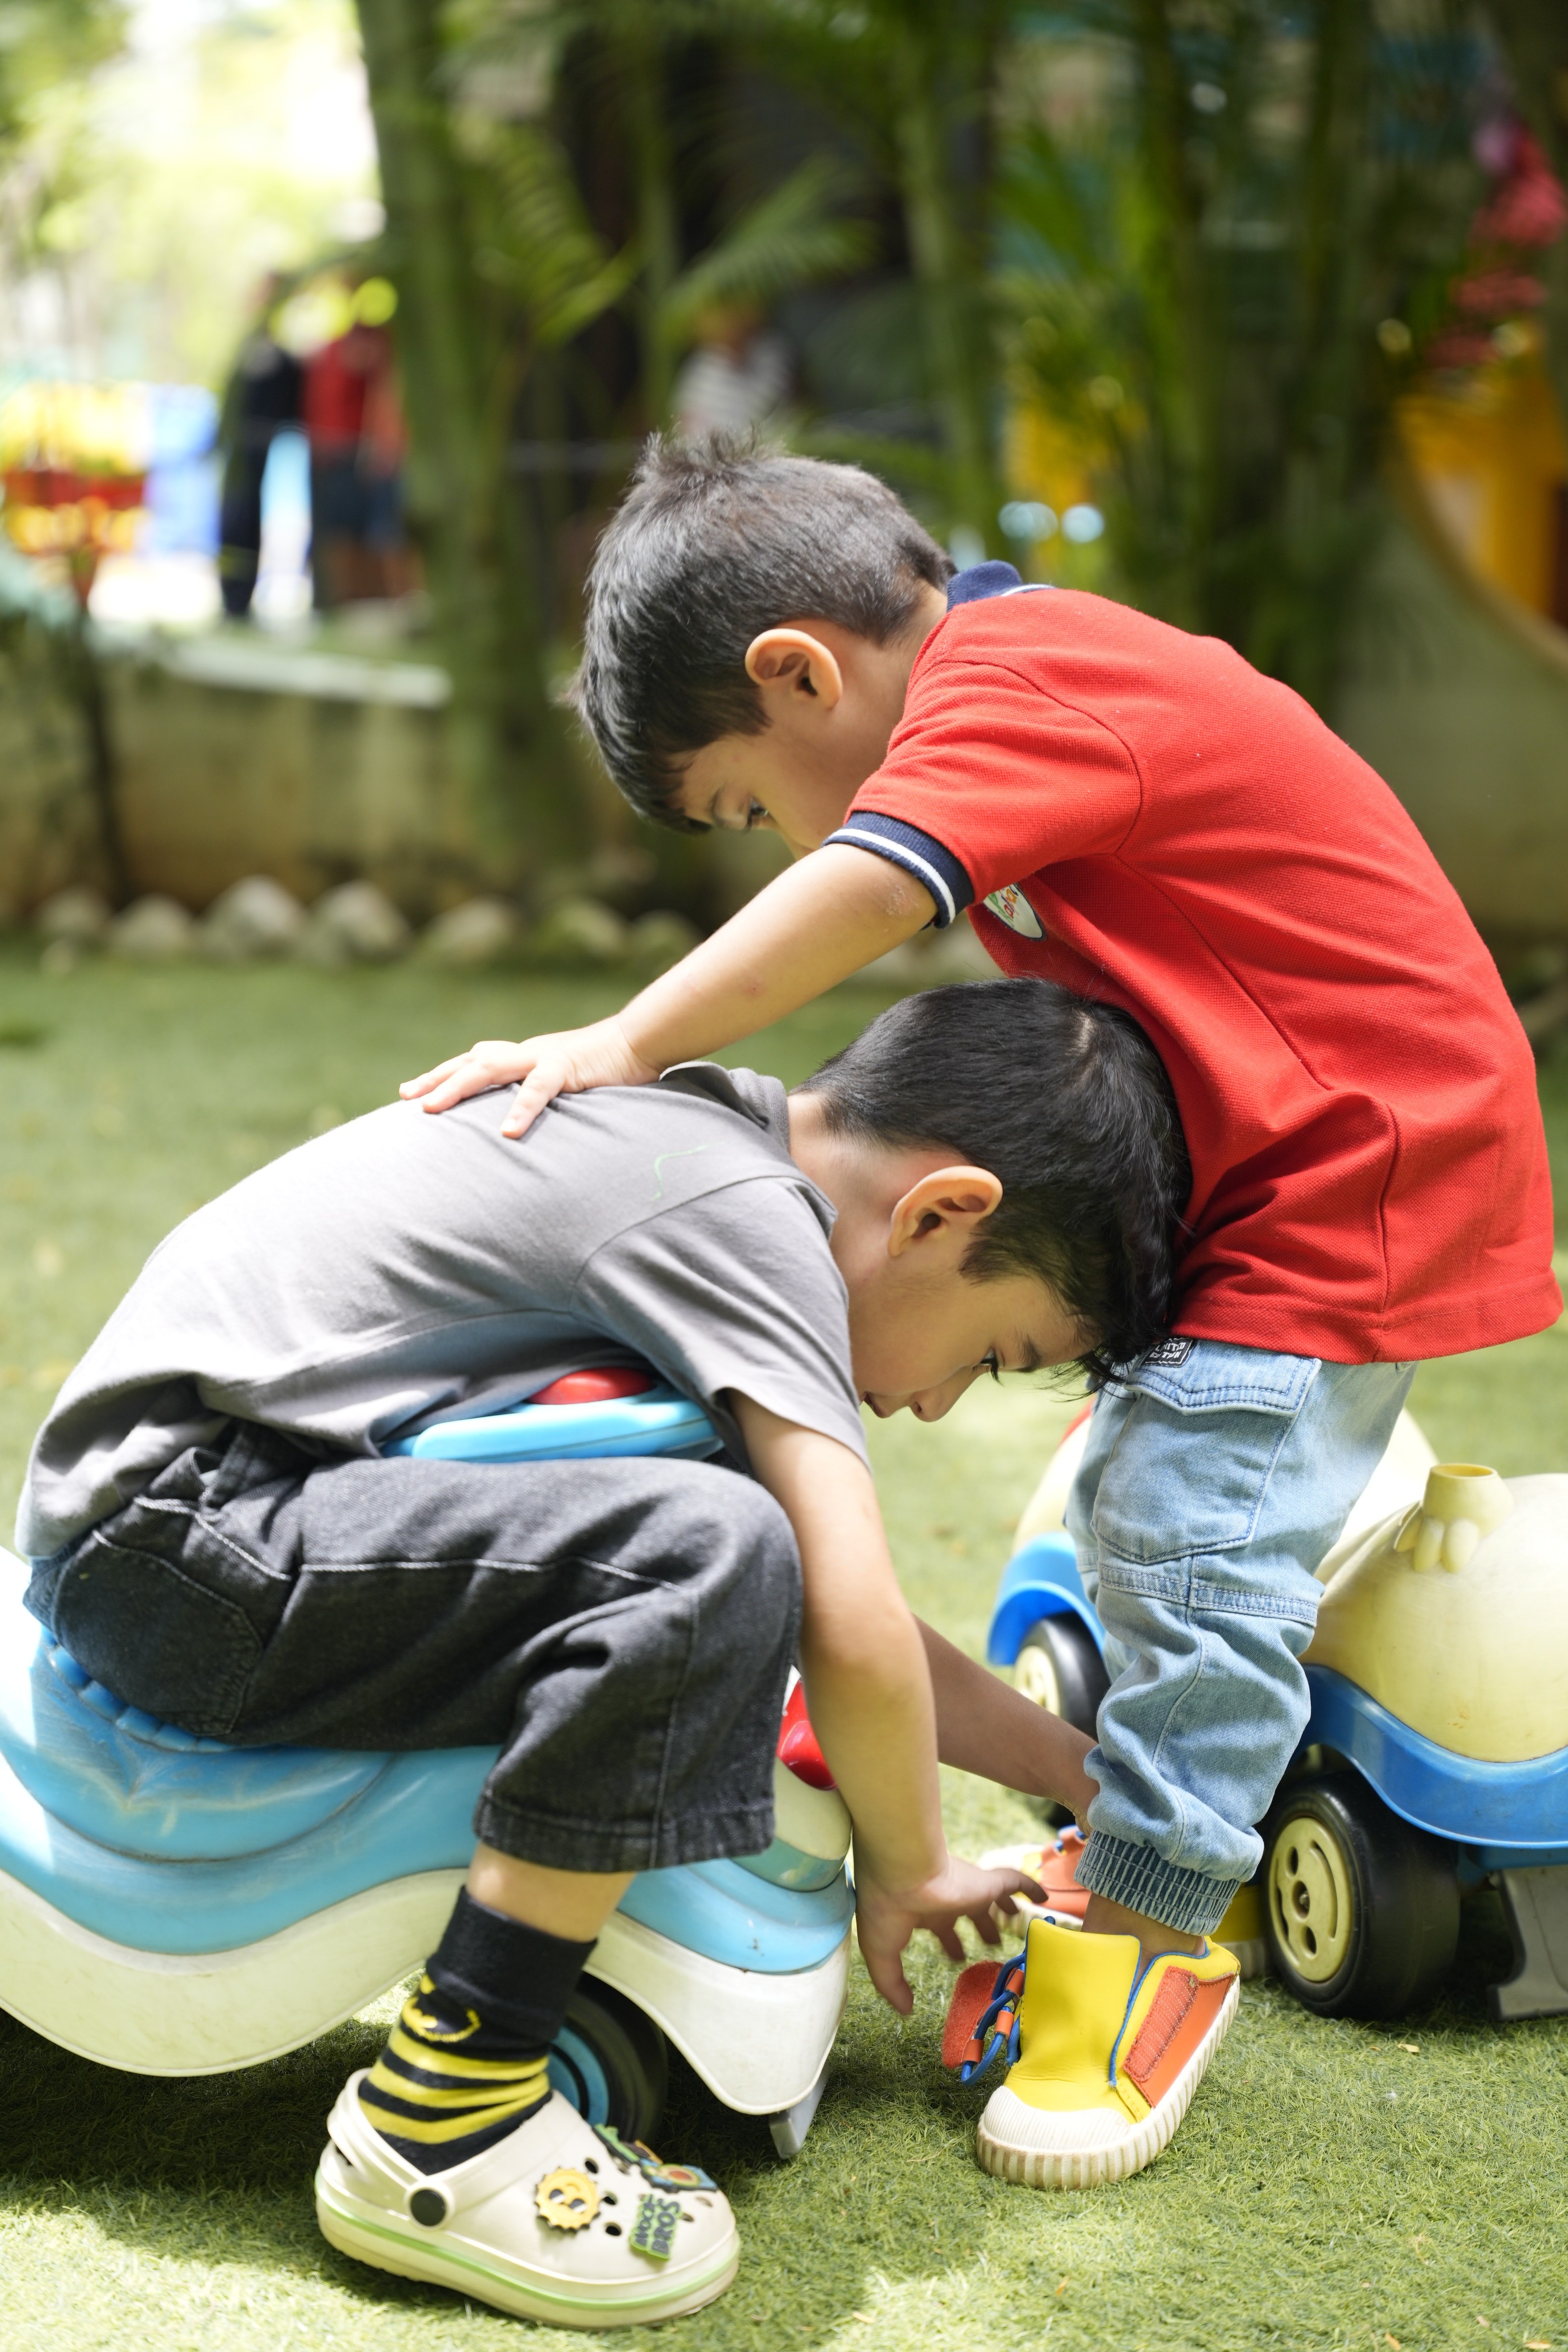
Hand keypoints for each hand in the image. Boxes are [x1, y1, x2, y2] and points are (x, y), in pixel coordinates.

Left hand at [399, 1018, 658, 1137]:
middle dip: (436, 1080)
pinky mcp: (566, 1067)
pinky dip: (521, 1110)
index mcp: (522, 1057)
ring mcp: (542, 1057)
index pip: (472, 1062)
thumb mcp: (562, 1080)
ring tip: (431, 1110)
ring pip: (489, 1069)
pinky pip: (538, 1089)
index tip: (409, 1091)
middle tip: (406, 1098)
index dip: (441, 1075)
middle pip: (469, 1063)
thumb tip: (514, 1125)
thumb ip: (536, 1093)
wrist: (639, 1041)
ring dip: (457, 1088)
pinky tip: (507, 1133)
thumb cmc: (604, 1067)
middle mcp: (525, 1053)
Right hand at [854, 1853, 1042, 2014]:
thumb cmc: (887, 1910)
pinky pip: (1016, 1881)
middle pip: (969, 1914)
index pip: (941, 1929)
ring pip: (992, 1897)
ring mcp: (968, 1888)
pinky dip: (1030, 1886)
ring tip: (1015, 1919)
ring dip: (1003, 1909)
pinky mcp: (986, 1881)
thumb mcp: (882, 1955)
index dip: (951, 1945)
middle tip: (992, 1944)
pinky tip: (1043, 1896)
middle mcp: (947, 1899)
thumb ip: (892, 1984)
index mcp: (923, 1912)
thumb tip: (906, 2010)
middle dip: (980, 1929)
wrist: (901, 1872)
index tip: (958, 1958)